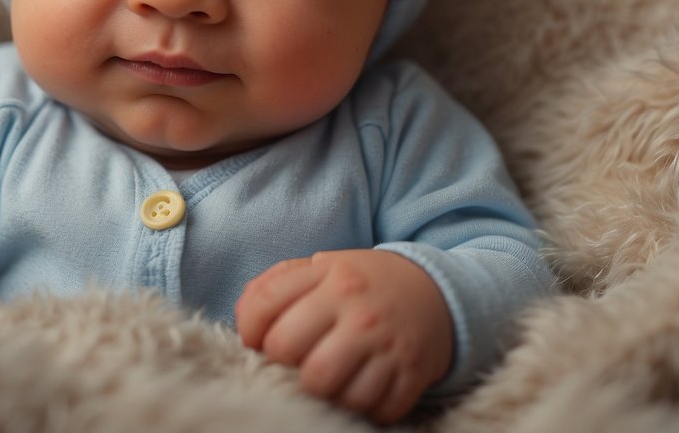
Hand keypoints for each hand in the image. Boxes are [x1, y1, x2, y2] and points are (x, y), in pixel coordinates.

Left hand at [235, 249, 452, 424]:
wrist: (435, 292)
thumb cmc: (361, 285)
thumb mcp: (321, 268)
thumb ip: (276, 285)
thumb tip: (243, 320)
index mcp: (330, 277)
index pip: (265, 305)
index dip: (249, 330)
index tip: (257, 340)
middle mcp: (357, 309)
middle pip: (290, 349)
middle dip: (282, 362)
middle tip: (295, 361)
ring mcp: (385, 343)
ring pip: (328, 387)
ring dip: (320, 391)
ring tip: (327, 378)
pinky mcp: (411, 374)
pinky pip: (372, 409)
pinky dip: (362, 408)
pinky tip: (359, 388)